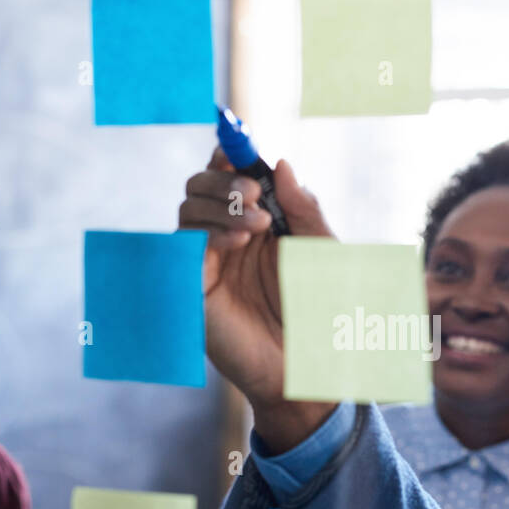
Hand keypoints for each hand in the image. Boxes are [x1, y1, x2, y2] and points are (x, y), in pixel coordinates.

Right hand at [179, 149, 337, 450]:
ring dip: (220, 203)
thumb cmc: (321, 313)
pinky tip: (240, 240)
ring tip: (260, 224)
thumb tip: (279, 163)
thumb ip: (303, 208)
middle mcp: (228, 237)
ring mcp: (208, 261)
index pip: (231, 175)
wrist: (309, 366)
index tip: (238, 142)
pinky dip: (211, 231)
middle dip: (224, 178)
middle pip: (202, 184)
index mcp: (259, 223)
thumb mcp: (322, 252)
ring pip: (188, 207)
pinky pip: (185, 244)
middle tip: (254, 192)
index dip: (231, 154)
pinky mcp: (194, 287)